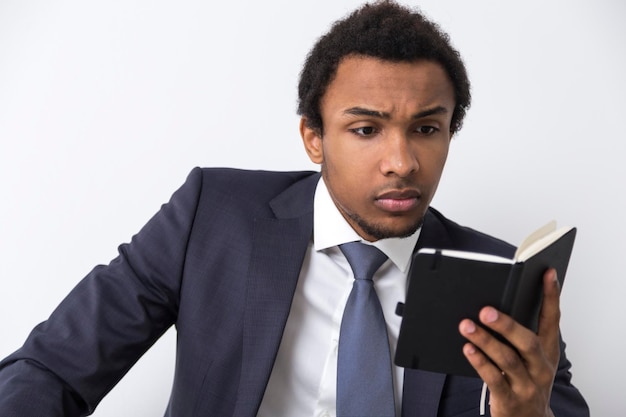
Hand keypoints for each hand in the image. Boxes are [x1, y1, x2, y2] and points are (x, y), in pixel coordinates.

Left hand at [458, 268, 560, 416]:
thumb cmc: (525, 380)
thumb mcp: (530, 358)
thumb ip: (517, 334)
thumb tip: (491, 303)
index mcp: (548, 350)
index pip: (552, 319)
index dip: (551, 296)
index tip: (547, 273)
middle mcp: (540, 367)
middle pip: (527, 342)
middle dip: (506, 324)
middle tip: (485, 309)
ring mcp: (526, 385)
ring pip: (507, 359)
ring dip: (485, 341)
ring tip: (466, 325)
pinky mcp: (509, 399)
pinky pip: (494, 378)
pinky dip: (480, 362)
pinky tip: (468, 349)